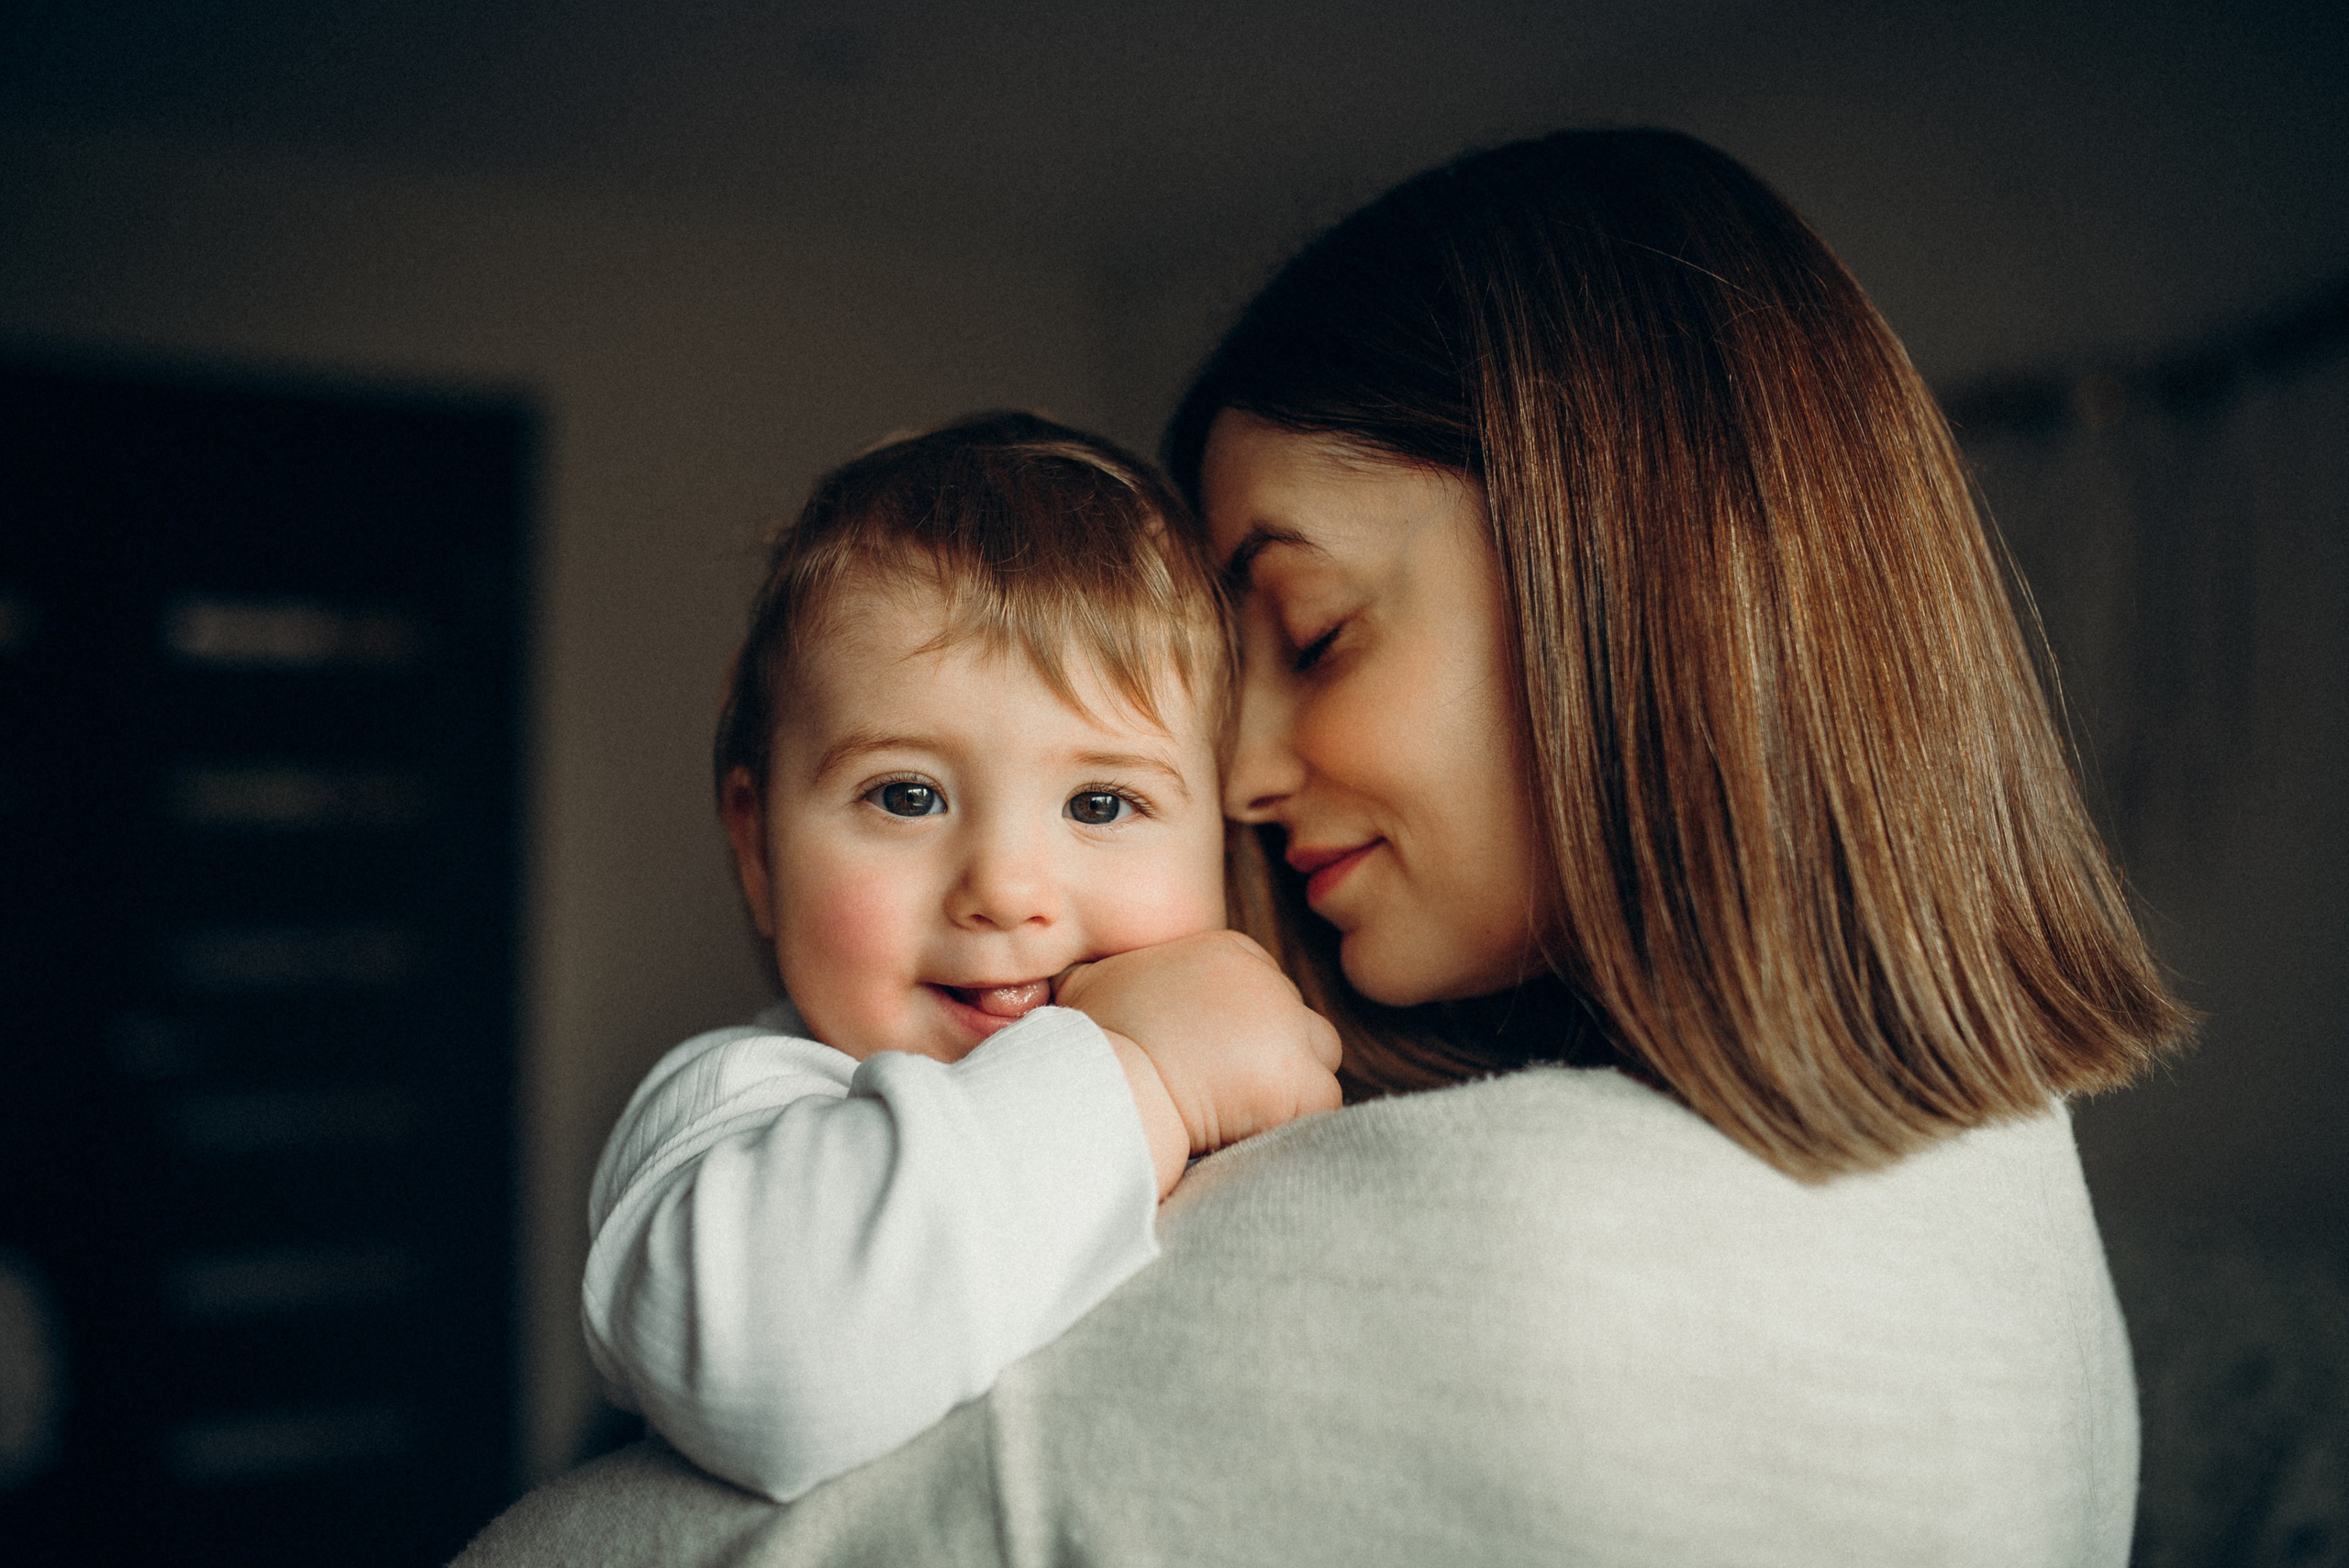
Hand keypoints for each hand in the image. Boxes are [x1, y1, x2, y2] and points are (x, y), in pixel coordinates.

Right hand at [1058, 931, 1342, 1188]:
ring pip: (1316, 1064)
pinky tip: (1246, 1131)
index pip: (1268, 992)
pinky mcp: (1298, 1081)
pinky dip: (1289, 1125)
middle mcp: (1269, 981)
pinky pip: (1318, 1108)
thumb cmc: (1091, 1041)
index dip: (1243, 1034)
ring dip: (1287, 1091)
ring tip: (1236, 1115)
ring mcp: (1288, 1029)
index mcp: (1231, 953)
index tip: (1210, 1060)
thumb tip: (1099, 977)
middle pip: (1299, 1025)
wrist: (1105, 1085)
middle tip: (1226, 1093)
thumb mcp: (1097, 980)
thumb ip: (1122, 973)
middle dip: (1271, 1060)